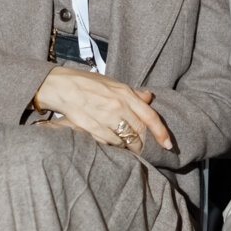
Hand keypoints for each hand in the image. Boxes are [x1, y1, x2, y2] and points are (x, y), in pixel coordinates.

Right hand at [33, 68, 171, 154]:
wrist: (63, 86)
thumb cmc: (88, 83)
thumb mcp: (114, 83)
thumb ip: (133, 94)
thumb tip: (149, 97)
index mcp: (126, 94)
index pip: (150, 116)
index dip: (161, 132)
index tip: (168, 144)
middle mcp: (118, 107)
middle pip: (138, 132)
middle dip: (142, 143)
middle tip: (140, 147)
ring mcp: (105, 118)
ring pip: (124, 141)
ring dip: (127, 147)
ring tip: (126, 147)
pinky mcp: (92, 128)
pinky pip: (109, 143)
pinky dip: (113, 146)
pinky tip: (112, 144)